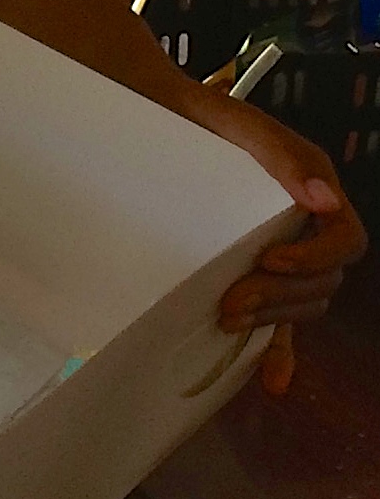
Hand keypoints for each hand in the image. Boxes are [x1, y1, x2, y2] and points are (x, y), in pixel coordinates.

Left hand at [177, 82, 366, 331]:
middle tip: (230, 303)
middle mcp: (305, 226)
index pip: (344, 241)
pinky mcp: (253, 273)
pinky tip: (273, 380)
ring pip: (302, 303)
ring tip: (228, 319)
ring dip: (273, 319)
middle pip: (322, 282)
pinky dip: (281, 351)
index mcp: (314, 192)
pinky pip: (280, 320)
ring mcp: (281, 253)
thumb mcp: (238, 125)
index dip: (315, 260)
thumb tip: (323, 200)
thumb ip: (280, 156)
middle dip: (280, 296)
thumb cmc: (198, 117)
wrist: (153, 118)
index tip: (270, 260)